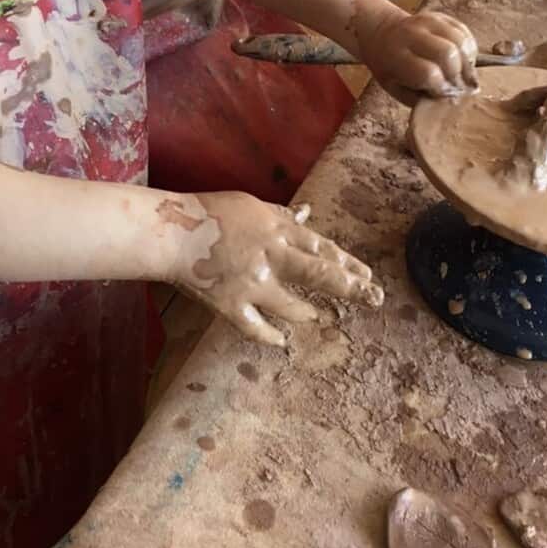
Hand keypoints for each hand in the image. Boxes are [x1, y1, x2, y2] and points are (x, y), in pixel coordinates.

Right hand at [165, 194, 382, 345]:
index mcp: (277, 229)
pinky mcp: (231, 305)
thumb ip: (281, 217)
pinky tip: (281, 341)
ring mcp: (252, 284)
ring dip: (307, 312)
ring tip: (317, 316)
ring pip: (291, 306)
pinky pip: (255, 328)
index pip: (321, 247)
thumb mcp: (252, 206)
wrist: (172, 233)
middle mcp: (271, 257)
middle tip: (374, 298)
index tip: (367, 274)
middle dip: (350, 287)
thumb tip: (307, 216)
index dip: (346, 262)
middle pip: (318, 273)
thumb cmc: (210, 213)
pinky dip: (269, 336)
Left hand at [356, 7, 477, 105]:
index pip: (429, 73)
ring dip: (467, 63)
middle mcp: (412, 34)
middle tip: (457, 86)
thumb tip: (451, 100)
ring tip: (461, 75)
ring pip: (460, 42)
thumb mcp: (396, 89)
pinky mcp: (442, 16)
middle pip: (448, 53)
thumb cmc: (391, 69)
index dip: (441, 88)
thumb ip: (421, 98)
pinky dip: (469, 50)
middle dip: (457, 75)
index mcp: (396, 56)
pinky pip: (465, 33)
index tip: (442, 95)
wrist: (383, 36)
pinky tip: (462, 61)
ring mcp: (428, 21)